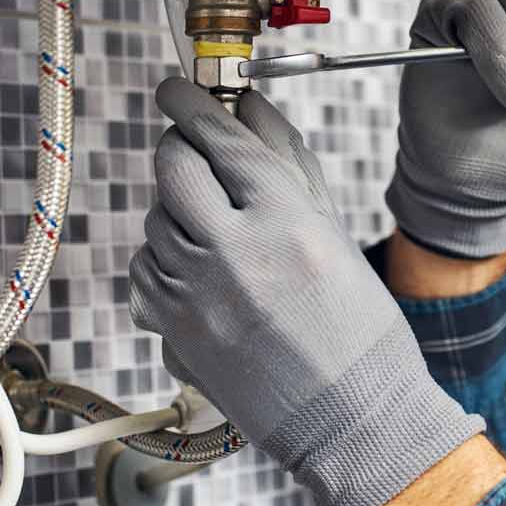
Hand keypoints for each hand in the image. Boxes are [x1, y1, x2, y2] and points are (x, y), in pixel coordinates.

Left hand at [129, 78, 483, 505]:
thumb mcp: (334, 231)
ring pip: (155, 220)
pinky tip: (202, 271)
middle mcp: (234, 251)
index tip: (176, 87)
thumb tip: (250, 106)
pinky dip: (165, 259)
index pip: (220, 137)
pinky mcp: (174, 332)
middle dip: (179, 148)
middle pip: (172, 167)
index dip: (192, 102)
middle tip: (193, 148)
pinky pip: (146, 271)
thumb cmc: (359, 326)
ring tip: (216, 228)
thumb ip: (288, 162)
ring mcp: (196, 295)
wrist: (352, 418)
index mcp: (285, 219)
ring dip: (176, 209)